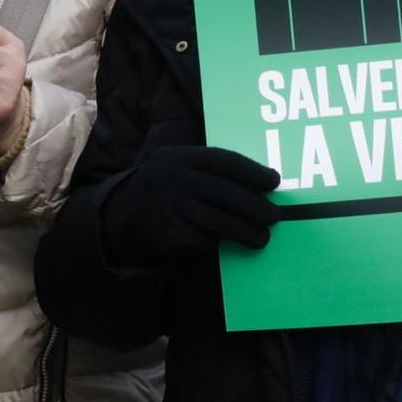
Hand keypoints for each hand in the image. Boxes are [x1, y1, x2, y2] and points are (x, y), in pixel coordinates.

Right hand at [100, 145, 280, 264]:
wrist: (126, 211)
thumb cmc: (169, 185)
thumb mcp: (181, 164)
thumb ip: (211, 170)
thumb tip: (261, 183)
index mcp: (183, 158)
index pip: (224, 161)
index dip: (252, 172)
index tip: (274, 182)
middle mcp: (176, 180)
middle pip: (225, 194)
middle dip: (255, 207)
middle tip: (274, 216)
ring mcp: (171, 209)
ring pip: (218, 222)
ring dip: (246, 232)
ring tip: (262, 237)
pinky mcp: (169, 235)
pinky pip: (203, 240)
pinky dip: (218, 243)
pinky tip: (228, 243)